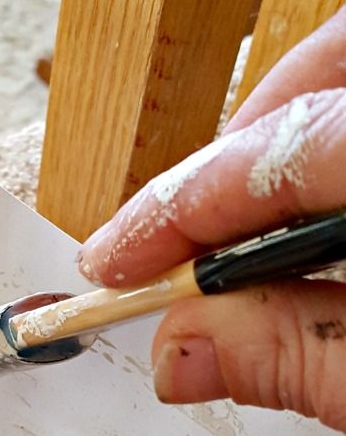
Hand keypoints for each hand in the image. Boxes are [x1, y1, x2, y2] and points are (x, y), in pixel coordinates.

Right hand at [77, 7, 345, 432]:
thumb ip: (302, 357)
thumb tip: (184, 352)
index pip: (282, 157)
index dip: (178, 210)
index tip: (113, 262)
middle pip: (323, 77)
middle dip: (230, 150)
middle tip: (169, 232)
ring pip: (345, 89)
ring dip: (277, 147)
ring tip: (225, 228)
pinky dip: (324, 157)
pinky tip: (306, 220)